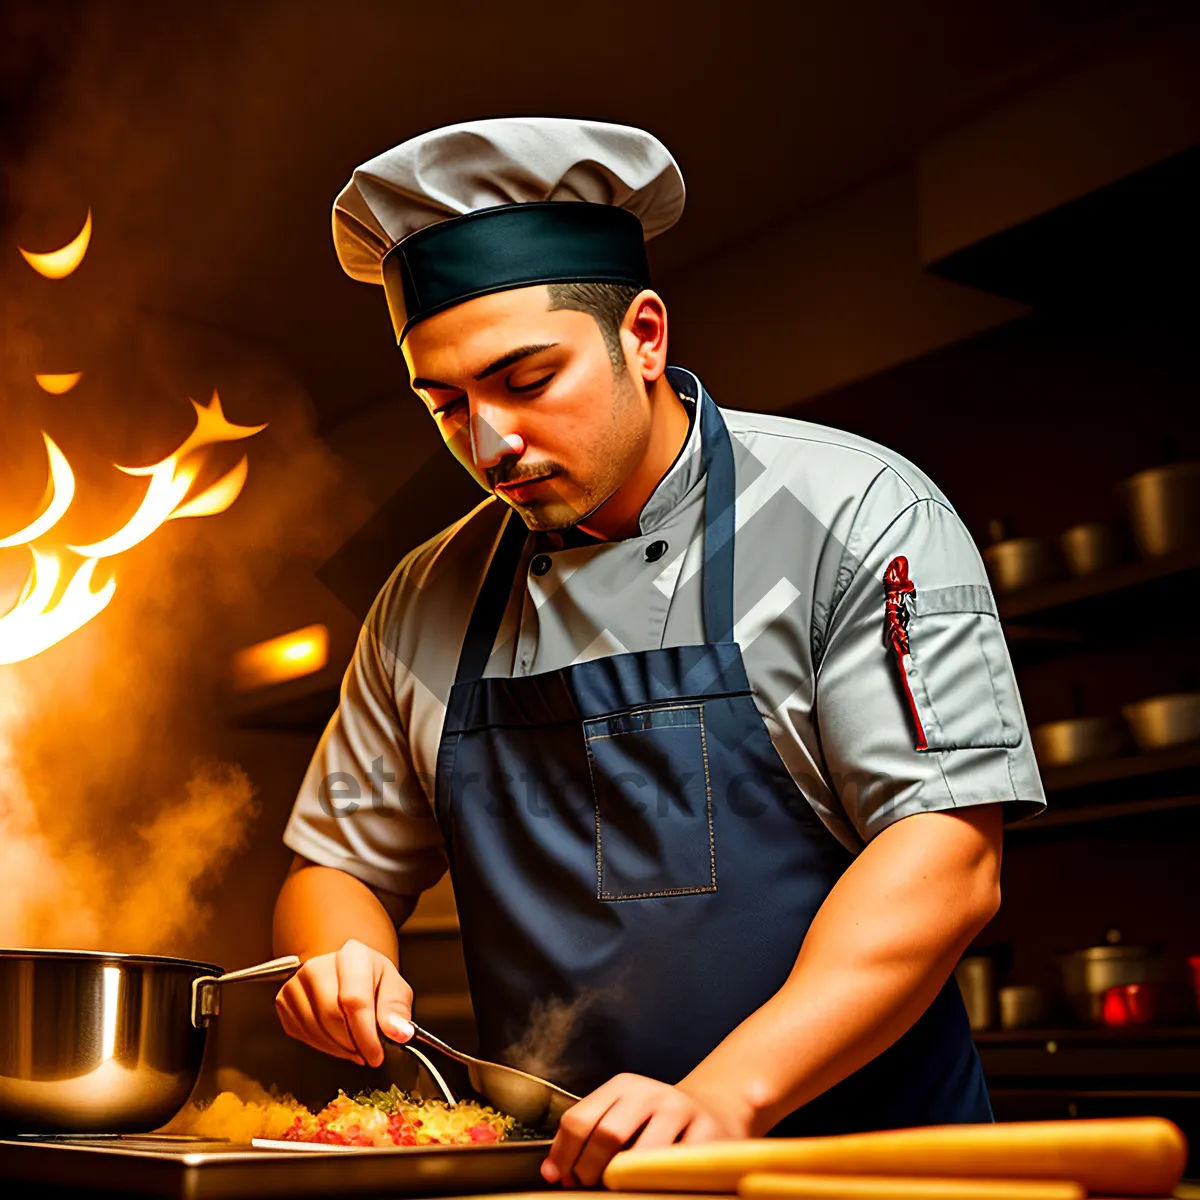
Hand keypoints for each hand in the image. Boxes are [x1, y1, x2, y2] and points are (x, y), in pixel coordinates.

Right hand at [275, 938, 413, 1066]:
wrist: (345, 974)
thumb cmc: (371, 981)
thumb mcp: (394, 989)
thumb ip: (397, 1010)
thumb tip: (400, 1033)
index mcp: (352, 955)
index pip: (354, 1000)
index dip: (366, 1034)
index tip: (376, 1056)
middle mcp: (318, 965)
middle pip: (331, 1016)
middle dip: (353, 1043)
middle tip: (366, 1053)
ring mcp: (297, 983)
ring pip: (315, 1029)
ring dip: (338, 1048)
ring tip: (355, 1048)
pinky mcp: (284, 1001)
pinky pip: (301, 1034)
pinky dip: (322, 1046)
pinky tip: (337, 1042)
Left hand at [541, 1073, 753, 1187]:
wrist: (715, 1112)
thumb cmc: (658, 1124)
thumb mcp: (624, 1116)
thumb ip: (590, 1136)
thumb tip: (553, 1172)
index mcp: (624, 1086)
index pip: (580, 1119)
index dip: (564, 1155)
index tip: (561, 1178)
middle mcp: (652, 1093)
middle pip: (607, 1134)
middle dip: (591, 1170)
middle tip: (590, 1187)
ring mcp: (681, 1111)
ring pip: (643, 1155)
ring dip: (625, 1182)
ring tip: (622, 1190)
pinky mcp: (708, 1134)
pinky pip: (675, 1169)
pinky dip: (657, 1185)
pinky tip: (653, 1189)